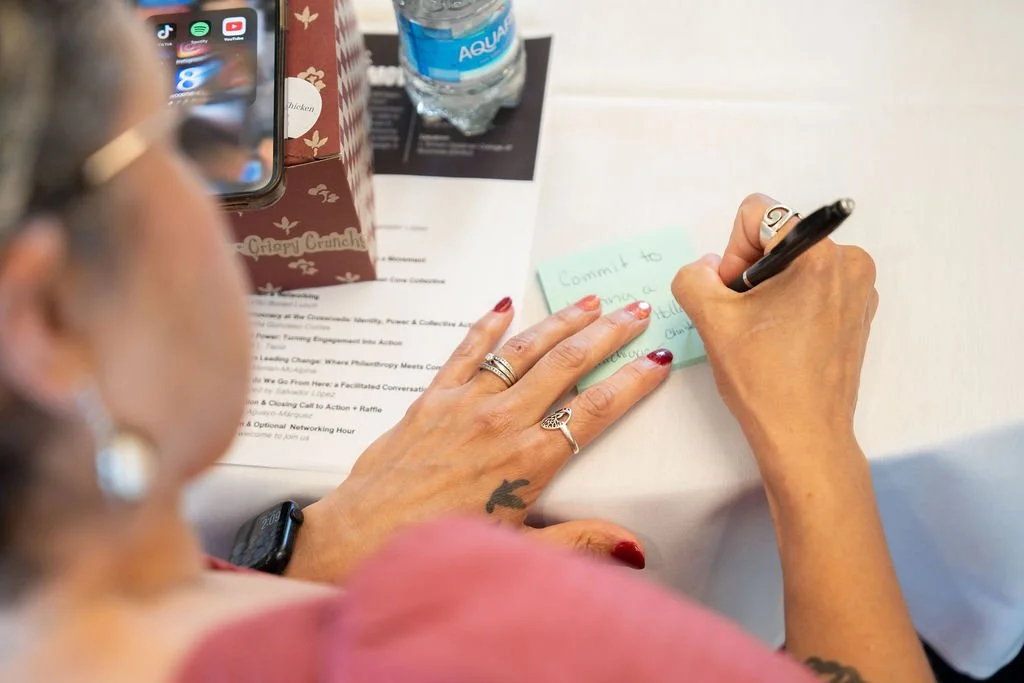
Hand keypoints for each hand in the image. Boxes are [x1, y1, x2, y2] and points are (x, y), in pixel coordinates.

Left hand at [288, 297, 673, 582]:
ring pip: (522, 351)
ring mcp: (464, 404)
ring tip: (588, 303)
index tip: (655, 360)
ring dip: (559, 323)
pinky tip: (505, 305)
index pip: (595, 410)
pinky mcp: (431, 399)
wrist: (361, 536)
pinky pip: (465, 352)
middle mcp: (501, 422)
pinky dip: (486, 326)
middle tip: (635, 310)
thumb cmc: (435, 547)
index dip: (632, 383)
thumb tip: (633, 547)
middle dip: (606, 335)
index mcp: (528, 461)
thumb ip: (578, 543)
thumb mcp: (516, 551)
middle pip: (565, 366)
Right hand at [671, 194, 878, 488]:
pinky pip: (814, 286)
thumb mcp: (711, 320)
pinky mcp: (859, 312)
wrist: (805, 436)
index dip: (733, 252)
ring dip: (770, 289)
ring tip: (764, 333)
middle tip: (744, 319)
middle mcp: (849, 261)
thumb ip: (694, 277)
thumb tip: (709, 269)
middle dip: (752, 272)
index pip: (757, 214)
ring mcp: (860, 288)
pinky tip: (783, 340)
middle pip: (777, 238)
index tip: (734, 294)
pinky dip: (792, 303)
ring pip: (795, 264)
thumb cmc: (763, 379)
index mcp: (818, 253)